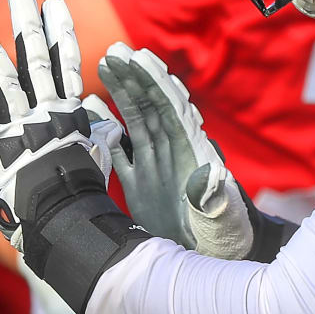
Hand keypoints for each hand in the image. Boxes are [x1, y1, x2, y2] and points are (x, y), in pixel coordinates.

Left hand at [0, 0, 110, 248]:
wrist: (63, 218)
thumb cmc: (83, 192)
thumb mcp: (98, 156)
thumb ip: (97, 133)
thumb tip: (107, 119)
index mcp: (68, 114)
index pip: (64, 65)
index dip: (59, 33)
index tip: (55, 5)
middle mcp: (42, 113)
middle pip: (34, 59)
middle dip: (26, 24)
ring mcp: (17, 126)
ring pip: (2, 78)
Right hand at [100, 44, 291, 262]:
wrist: (212, 261)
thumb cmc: (224, 239)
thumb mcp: (222, 220)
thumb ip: (214, 198)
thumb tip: (214, 174)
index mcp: (191, 156)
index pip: (172, 111)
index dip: (156, 85)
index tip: (139, 60)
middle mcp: (172, 154)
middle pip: (152, 107)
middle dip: (135, 79)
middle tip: (113, 52)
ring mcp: (155, 167)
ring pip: (136, 121)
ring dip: (122, 93)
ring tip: (105, 65)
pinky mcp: (140, 186)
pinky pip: (120, 151)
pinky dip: (106, 129)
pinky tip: (90, 106)